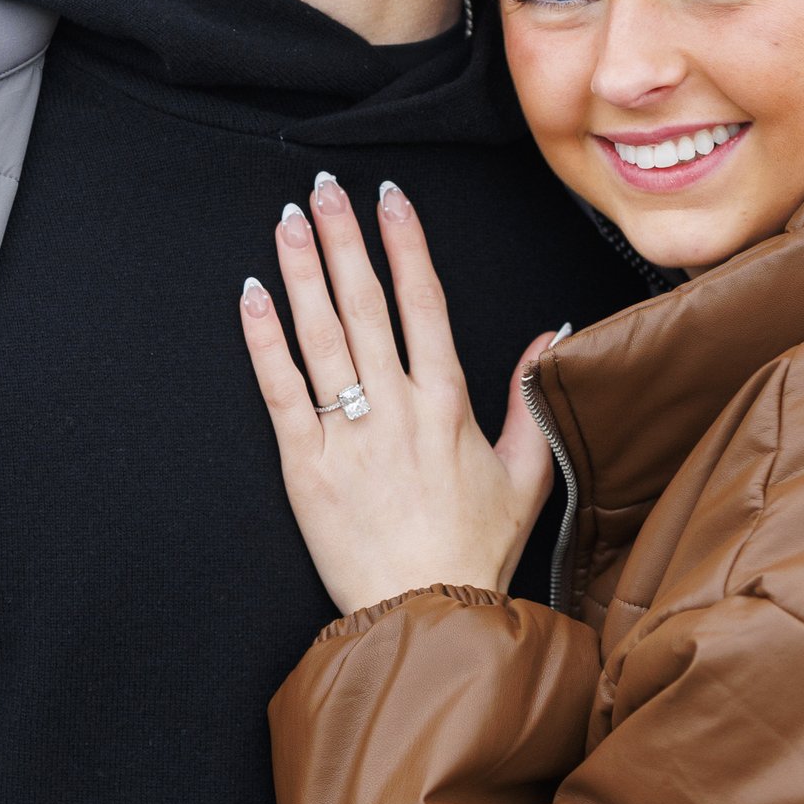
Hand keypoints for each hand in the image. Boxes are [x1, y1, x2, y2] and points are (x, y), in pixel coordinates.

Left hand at [240, 172, 560, 618]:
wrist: (427, 617)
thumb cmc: (475, 552)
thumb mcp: (527, 474)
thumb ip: (531, 399)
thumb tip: (552, 336)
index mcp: (449, 404)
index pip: (425, 302)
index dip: (406, 243)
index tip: (389, 197)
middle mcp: (398, 408)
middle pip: (367, 304)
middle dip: (345, 239)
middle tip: (324, 186)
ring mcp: (349, 435)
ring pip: (321, 335)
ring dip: (303, 271)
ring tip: (289, 220)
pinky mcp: (306, 466)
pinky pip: (281, 390)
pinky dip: (264, 340)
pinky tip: (252, 295)